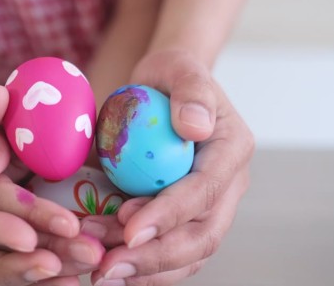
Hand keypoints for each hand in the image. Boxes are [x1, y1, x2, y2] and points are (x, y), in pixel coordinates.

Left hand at [90, 50, 253, 285]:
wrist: (167, 90)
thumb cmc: (171, 76)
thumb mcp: (178, 67)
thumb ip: (191, 92)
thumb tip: (194, 127)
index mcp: (231, 149)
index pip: (205, 190)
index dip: (170, 214)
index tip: (130, 229)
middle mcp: (228, 184)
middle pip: (202, 235)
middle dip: (156, 256)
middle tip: (109, 267)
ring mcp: (211, 205)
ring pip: (189, 253)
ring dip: (147, 269)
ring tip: (102, 272)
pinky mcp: (188, 217)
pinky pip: (172, 252)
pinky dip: (144, 267)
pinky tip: (112, 270)